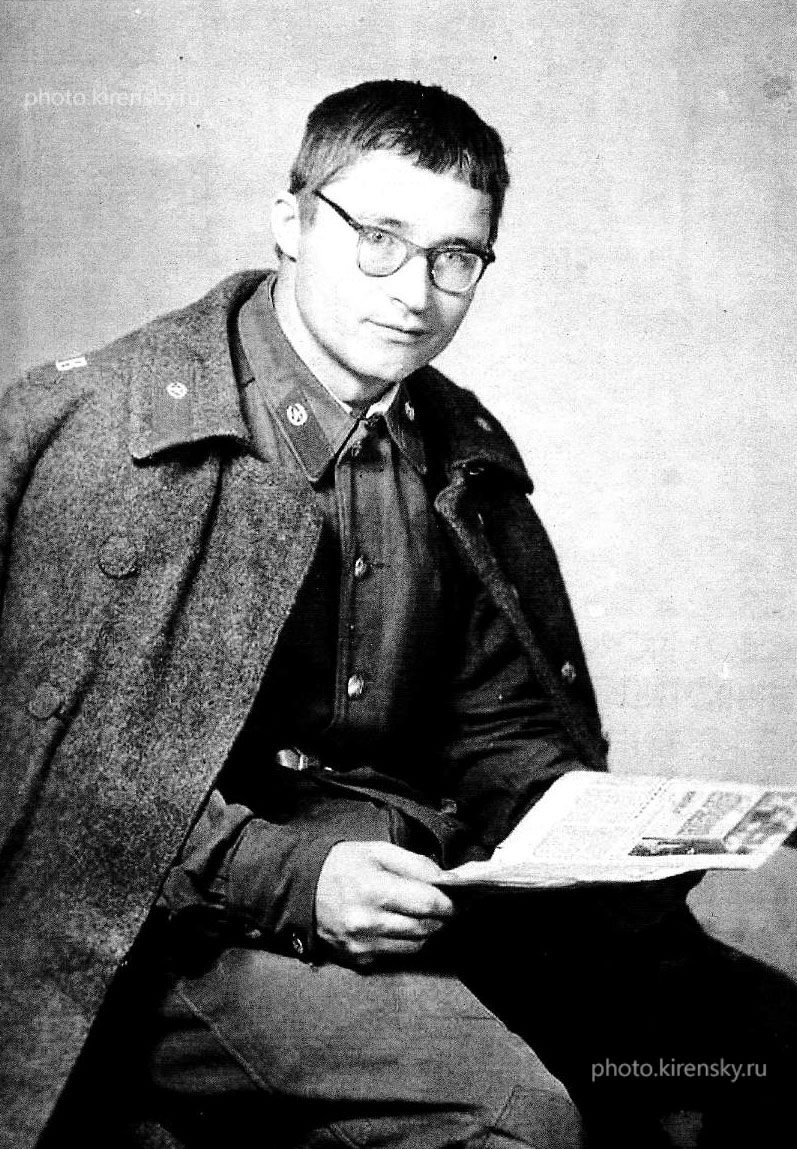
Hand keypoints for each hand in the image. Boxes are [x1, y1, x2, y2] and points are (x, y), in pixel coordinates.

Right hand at [315, 840, 455, 966]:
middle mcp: (368, 922)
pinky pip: (397, 954)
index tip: (456, 896)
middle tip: (441, 904)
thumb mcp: (377, 850)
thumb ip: (416, 863)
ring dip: (425, 930)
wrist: (300, 888)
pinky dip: (405, 941)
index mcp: (374, 890)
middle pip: (426, 927)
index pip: (429, 903)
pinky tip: (397, 924)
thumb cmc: (342, 864)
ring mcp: (363, 944)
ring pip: (416, 945)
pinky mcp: (359, 958)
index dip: (449, 901)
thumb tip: (447, 878)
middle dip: (440, 916)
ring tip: (419, 912)